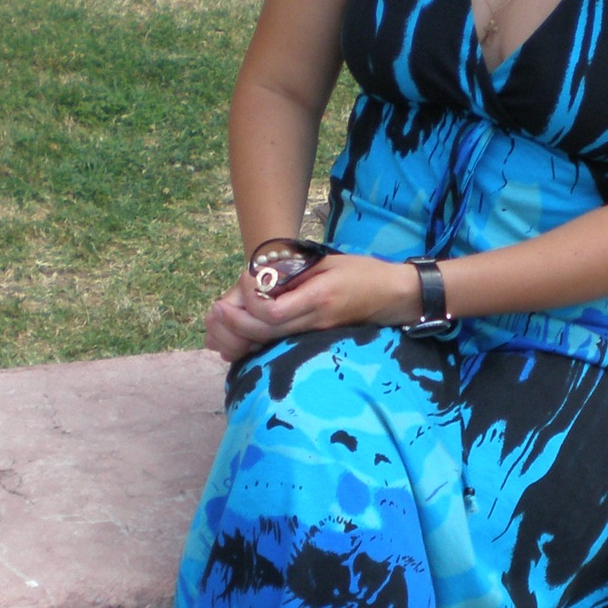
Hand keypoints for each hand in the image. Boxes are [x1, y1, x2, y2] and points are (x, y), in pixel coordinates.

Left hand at [204, 255, 421, 361]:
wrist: (393, 297)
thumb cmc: (363, 273)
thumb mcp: (328, 262)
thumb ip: (295, 270)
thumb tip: (258, 276)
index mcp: (318, 298)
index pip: (273, 312)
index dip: (250, 299)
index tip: (244, 277)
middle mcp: (313, 321)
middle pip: (263, 334)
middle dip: (233, 323)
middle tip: (215, 310)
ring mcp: (313, 335)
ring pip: (267, 345)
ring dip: (237, 336)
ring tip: (219, 321)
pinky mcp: (312, 340)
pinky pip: (276, 346)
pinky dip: (252, 343)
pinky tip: (237, 333)